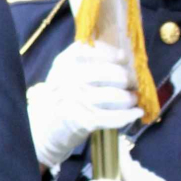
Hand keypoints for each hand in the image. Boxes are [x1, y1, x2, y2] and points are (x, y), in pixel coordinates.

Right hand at [25, 38, 140, 171]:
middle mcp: (70, 78)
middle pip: (111, 74)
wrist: (44, 128)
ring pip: (115, 96)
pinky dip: (128, 116)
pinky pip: (113, 117)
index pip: (97, 52)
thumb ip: (84, 58)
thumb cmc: (61, 97)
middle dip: (128, 79)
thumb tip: (121, 54)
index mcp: (65, 62)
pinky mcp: (82, 120)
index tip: (124, 60)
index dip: (115, 56)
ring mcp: (76, 100)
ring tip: (133, 99)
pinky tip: (136, 113)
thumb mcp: (64, 72)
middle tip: (133, 84)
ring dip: (130, 98)